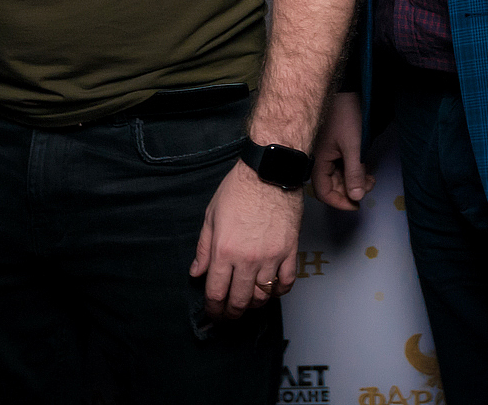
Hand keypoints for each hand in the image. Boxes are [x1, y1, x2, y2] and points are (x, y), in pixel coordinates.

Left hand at [189, 159, 301, 318]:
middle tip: (229, 315)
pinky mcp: (290, 251)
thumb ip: (203, 249)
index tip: (213, 313)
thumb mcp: (211, 216)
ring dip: (254, 304)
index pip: (217, 293)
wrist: (269, 172)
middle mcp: (247, 259)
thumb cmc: (238, 190)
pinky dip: (279, 291)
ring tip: (249, 302)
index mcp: (224, 251)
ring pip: (263, 296)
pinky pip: (286, 282)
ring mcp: (271, 256)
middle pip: (240, 300)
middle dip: (232, 313)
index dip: (213, 309)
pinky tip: (272, 289)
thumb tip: (197, 272)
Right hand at [311, 92, 371, 209]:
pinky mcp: (336, 148)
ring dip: (354, 181)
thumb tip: (357, 197)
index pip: (323, 192)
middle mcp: (320, 160)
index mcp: (318, 161)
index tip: (357, 205)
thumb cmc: (346, 116)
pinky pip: (342, 167)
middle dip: (351, 190)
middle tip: (369, 185)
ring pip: (339, 177)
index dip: (340, 202)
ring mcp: (328, 154)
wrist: (347, 90)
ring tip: (371, 177)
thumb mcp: (353, 147)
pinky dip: (354, 171)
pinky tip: (366, 169)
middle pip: (332, 186)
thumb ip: (354, 173)